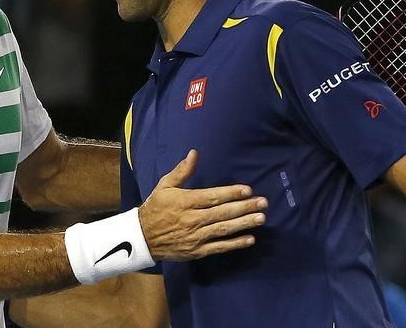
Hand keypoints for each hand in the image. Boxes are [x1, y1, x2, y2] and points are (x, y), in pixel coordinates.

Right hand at [138, 150, 266, 260]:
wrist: (142, 238)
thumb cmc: (156, 207)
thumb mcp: (164, 185)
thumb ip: (181, 171)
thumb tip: (194, 153)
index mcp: (185, 201)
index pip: (212, 196)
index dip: (231, 193)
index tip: (248, 190)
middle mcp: (192, 219)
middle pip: (222, 213)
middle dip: (244, 207)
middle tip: (263, 203)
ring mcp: (196, 237)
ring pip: (223, 230)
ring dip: (244, 224)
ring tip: (261, 218)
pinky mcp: (197, 251)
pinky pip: (219, 247)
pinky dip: (235, 244)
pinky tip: (250, 239)